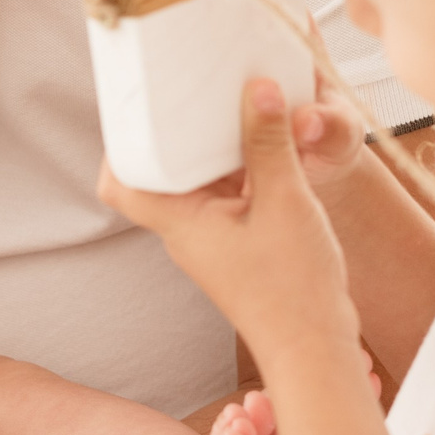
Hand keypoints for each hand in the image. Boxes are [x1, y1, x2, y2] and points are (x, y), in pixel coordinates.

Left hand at [100, 79, 361, 365]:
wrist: (316, 347)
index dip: (119, 144)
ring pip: (200, 180)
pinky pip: (229, 192)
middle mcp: (188, 230)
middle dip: (177, 130)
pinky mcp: (239, 240)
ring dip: (216, 145)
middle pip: (162, 171)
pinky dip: (242, 165)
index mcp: (180, 223)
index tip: (141, 106)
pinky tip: (269, 141)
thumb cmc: (293, 288)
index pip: (119, 183)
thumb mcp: (285, 201)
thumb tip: (258, 87)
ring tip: (239, 104)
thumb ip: (269, 143)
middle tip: (196, 89)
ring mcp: (214, 237)